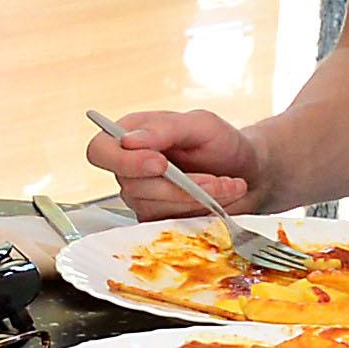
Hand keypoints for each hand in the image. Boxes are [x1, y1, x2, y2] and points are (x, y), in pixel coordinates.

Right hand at [84, 106, 254, 216]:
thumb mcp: (200, 124)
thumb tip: (129, 140)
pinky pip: (169, 223)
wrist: (248, 172)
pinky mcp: (158, 220)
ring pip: (152, 206)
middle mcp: (129, 169)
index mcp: (130, 136)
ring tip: (224, 184)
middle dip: (176, 186)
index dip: (123, 161)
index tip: (159, 164)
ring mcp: (142, 198)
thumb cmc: (221, 143)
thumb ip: (165, 128)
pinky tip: (220, 198)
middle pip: (130, 185)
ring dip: (195, 197)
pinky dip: (199, 211)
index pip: (100, 150)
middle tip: (211, 178)